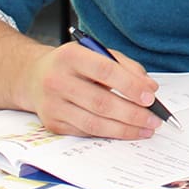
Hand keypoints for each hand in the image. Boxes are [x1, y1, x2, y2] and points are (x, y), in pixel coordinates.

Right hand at [20, 41, 162, 138]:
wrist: (34, 77)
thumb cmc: (74, 65)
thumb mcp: (98, 54)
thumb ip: (126, 67)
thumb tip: (150, 88)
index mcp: (71, 56)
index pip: (105, 71)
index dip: (130, 85)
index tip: (151, 96)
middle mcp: (57, 80)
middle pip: (100, 102)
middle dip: (132, 113)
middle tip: (154, 119)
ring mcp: (52, 104)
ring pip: (93, 122)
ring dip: (124, 129)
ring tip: (146, 129)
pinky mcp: (52, 123)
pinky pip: (85, 131)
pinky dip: (109, 133)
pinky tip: (126, 131)